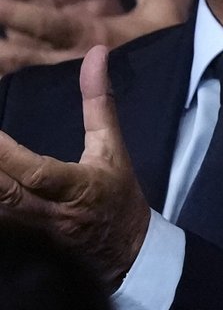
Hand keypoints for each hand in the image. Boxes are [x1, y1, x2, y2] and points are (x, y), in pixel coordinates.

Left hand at [0, 45, 150, 287]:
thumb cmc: (117, 197)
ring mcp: (24, 232)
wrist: (124, 256)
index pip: (33, 171)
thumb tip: (97, 54)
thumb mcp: (113, 148)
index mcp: (74, 188)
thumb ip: (99, 101)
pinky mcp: (13, 243)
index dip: (4, 153)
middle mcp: (44, 213)